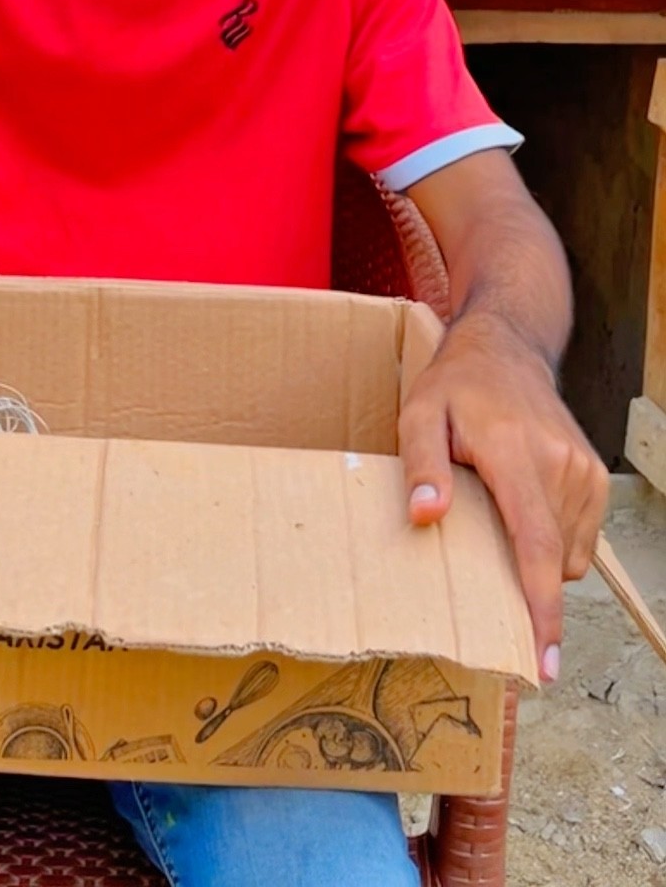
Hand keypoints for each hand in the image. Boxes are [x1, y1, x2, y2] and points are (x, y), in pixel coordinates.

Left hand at [398, 310, 609, 682]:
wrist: (506, 349)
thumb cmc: (456, 386)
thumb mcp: (418, 414)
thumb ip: (421, 465)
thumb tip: (426, 516)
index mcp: (517, 454)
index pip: (537, 546)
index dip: (541, 610)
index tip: (544, 664)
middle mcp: (561, 464)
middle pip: (553, 560)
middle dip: (529, 595)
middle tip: (486, 594)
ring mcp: (583, 470)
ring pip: (569, 555)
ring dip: (538, 563)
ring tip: (496, 531)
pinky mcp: (594, 474)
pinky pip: (579, 537)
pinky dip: (553, 543)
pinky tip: (521, 518)